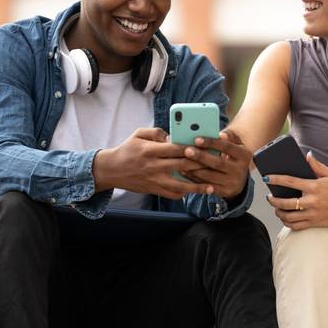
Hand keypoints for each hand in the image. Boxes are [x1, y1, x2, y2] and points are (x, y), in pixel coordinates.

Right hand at [93, 127, 213, 199]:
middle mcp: (154, 167)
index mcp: (151, 150)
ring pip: (179, 186)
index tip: (206, 147)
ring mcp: (154, 180)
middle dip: (200, 166)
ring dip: (197, 187)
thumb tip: (174, 137)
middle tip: (215, 165)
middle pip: (182, 166)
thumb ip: (157, 132)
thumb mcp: (139, 134)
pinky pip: (171, 195)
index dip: (192, 148)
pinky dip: (183, 194)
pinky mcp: (153, 190)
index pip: (176, 149)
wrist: (111, 170)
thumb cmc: (128, 149)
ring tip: (211, 187)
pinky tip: (194, 192)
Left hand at [181, 128, 251, 198]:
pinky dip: (195, 179)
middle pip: (218, 163)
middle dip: (201, 157)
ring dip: (194, 169)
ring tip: (182, 161)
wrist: (240, 177)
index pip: (227, 147)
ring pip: (210, 176)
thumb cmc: (233, 155)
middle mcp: (240, 170)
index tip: (197, 139)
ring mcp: (233, 182)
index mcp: (244, 155)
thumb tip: (221, 134)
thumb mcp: (235, 144)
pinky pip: (207, 186)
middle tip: (187, 150)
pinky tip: (185, 172)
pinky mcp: (225, 192)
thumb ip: (228, 136)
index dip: (212, 143)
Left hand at [266, 152, 327, 229]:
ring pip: (289, 217)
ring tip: (276, 208)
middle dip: (273, 200)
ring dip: (278, 212)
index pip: (291, 182)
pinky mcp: (314, 223)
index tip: (267, 178)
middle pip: (286, 203)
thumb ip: (316, 165)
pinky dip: (287, 223)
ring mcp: (312, 214)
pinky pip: (296, 226)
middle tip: (269, 197)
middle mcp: (312, 201)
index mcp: (314, 187)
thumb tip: (307, 155)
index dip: (276, 179)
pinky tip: (284, 217)